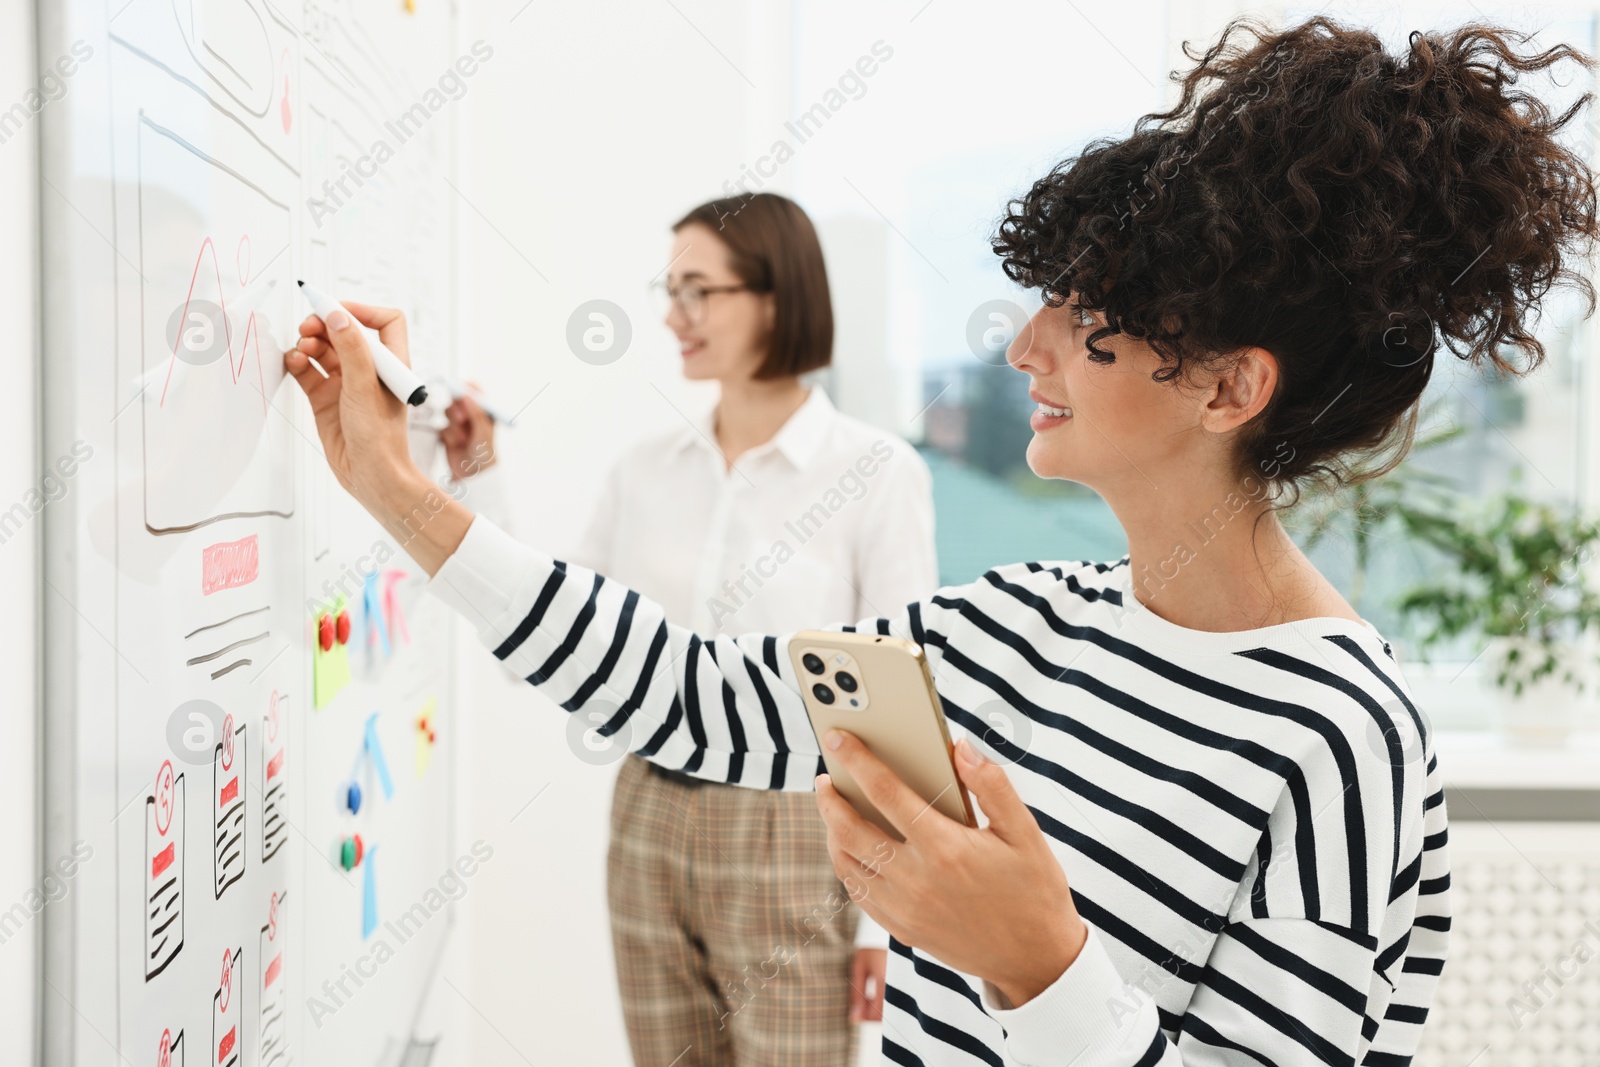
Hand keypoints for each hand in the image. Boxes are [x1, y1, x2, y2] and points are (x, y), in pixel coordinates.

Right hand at [284, 301, 470, 575]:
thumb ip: (351, 348)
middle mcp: (369, 370)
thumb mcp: (365, 387)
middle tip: (308, 327)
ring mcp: (346, 384)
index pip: (385, 321)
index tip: (336, 310)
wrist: (370, 477)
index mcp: (391, 363)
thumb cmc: (380, 438)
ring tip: (301, 350)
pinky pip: (308, 371)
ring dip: (309, 344)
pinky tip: (293, 362)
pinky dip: (298, 363)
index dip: (362, 310)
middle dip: (325, 325)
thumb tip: (338, 315)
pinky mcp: (326, 399)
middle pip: (344, 332)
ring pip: (323, 350)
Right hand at [442, 390, 495, 480]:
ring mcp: (458, 423)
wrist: (472, 475)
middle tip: (462, 420)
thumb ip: (476, 414)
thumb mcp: (484, 433)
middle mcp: (470, 414)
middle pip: (457, 399)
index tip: (460, 392)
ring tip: (463, 439)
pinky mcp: (447, 432)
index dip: (466, 388)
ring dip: (454, 426)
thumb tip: (466, 395)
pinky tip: (456, 445)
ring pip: (447, 412)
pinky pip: (442, 427)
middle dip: (457, 409)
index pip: (475, 391)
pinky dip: (448, 436)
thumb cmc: (484, 454)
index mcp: (484, 411)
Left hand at [815, 734, 1086, 1007]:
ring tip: (834, 810)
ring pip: (846, 864)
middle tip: (825, 778)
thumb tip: (960, 748)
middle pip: (849, 830)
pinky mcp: (903, 929)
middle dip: (829, 799)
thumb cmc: (1034, 890)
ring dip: (832, 832)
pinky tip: (852, 850)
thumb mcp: (1025, 832)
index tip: (838, 738)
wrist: (1037, 960)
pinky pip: (858, 894)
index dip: (857, 760)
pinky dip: (847, 866)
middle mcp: (916, 879)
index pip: (885, 792)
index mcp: (945, 847)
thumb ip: (992, 785)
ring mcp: (905, 909)